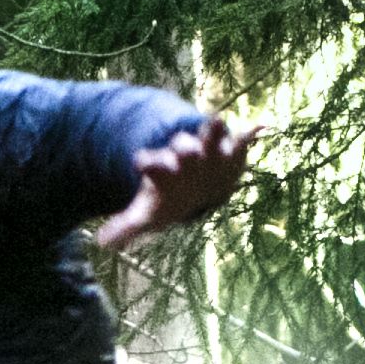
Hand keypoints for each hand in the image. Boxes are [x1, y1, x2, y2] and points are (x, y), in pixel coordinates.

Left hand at [94, 109, 254, 254]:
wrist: (196, 178)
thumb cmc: (171, 197)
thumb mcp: (150, 212)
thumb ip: (127, 225)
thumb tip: (101, 244)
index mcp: (164, 168)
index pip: (152, 163)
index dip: (146, 161)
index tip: (139, 161)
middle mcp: (186, 155)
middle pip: (182, 147)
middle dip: (183, 148)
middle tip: (184, 149)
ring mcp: (209, 150)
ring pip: (210, 135)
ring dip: (213, 129)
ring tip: (216, 119)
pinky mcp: (230, 149)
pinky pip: (242, 139)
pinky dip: (251, 133)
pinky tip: (263, 126)